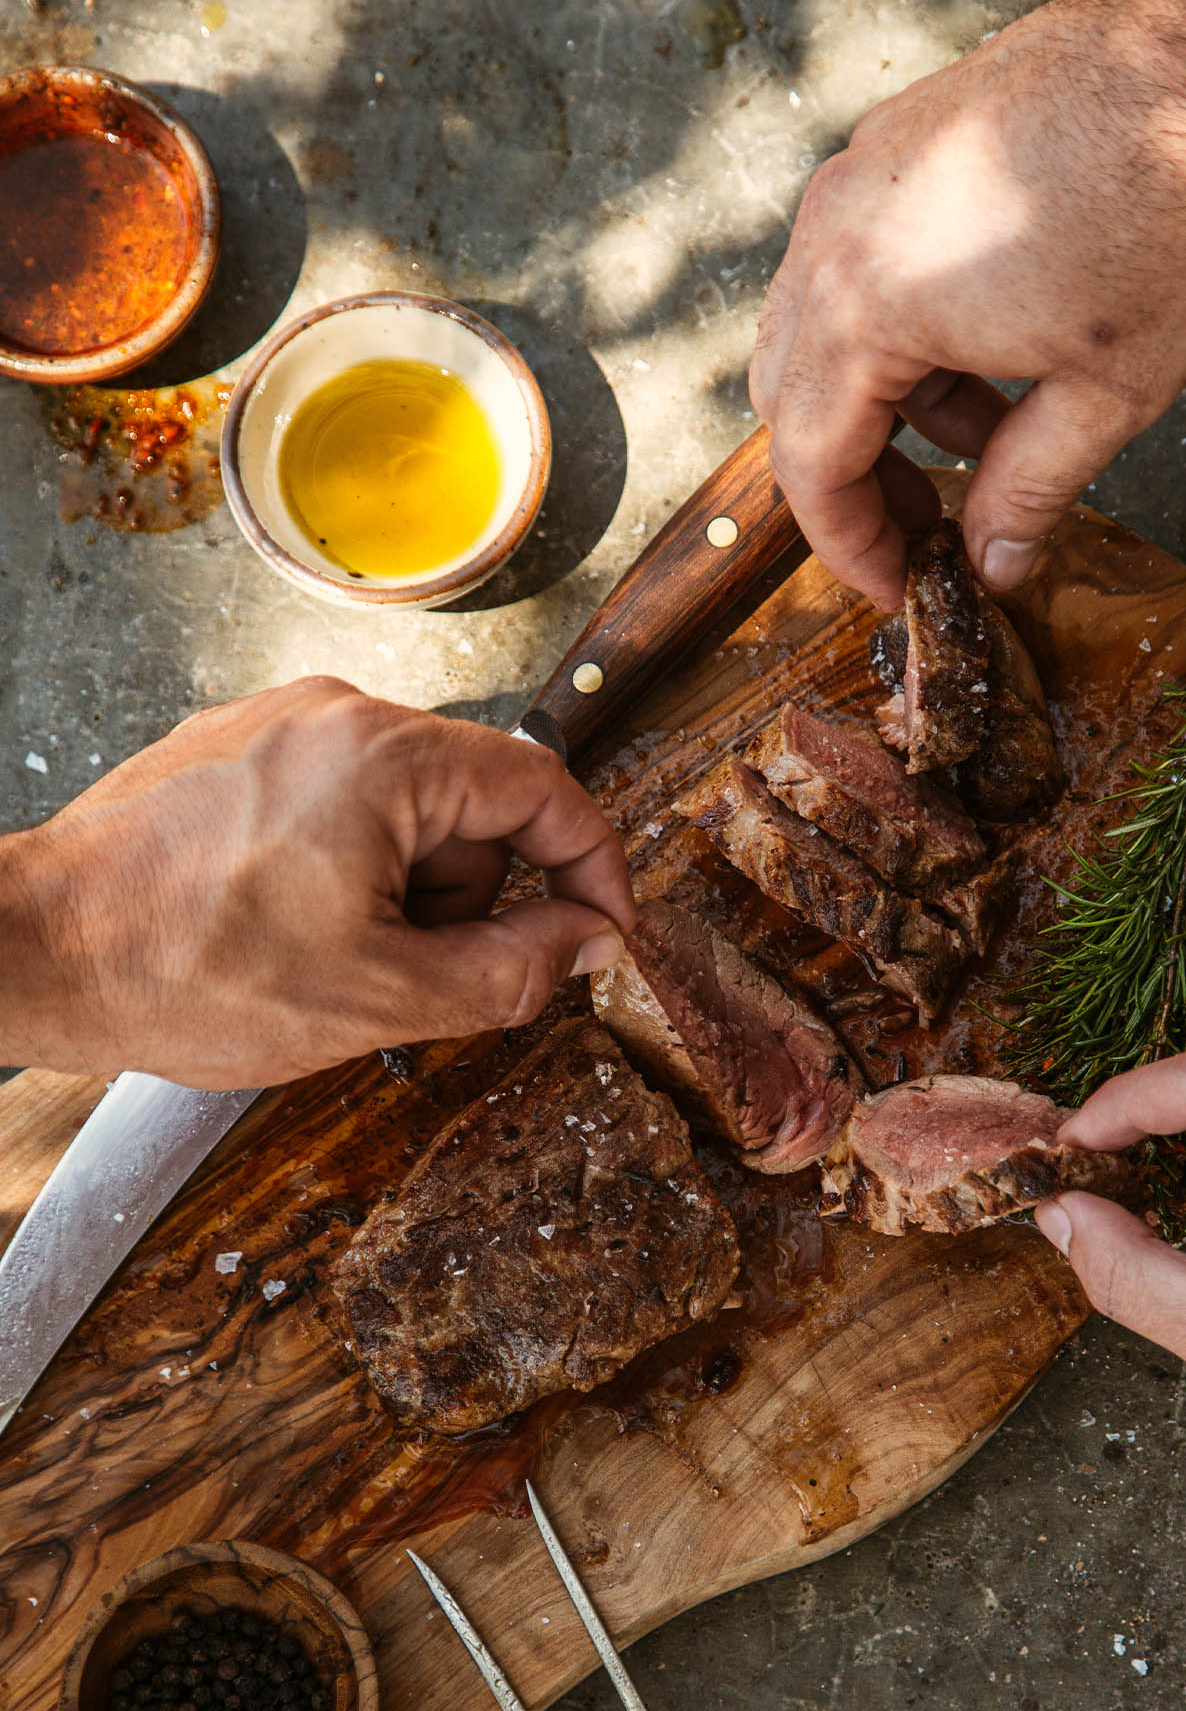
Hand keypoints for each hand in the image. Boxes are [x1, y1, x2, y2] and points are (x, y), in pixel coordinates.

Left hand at [0, 678, 634, 1088]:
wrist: (31, 949)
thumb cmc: (182, 968)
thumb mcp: (381, 999)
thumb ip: (511, 970)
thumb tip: (586, 942)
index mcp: (386, 755)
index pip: (546, 788)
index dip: (592, 867)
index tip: (603, 930)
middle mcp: (335, 712)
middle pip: (474, 801)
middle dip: (473, 899)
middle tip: (425, 974)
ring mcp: (279, 724)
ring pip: (407, 808)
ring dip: (407, 891)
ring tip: (337, 958)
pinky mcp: (236, 751)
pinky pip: (340, 804)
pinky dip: (350, 871)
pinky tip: (292, 931)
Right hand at [751, 0, 1185, 607]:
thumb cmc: (1168, 204)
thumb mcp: (1109, 393)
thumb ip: (1031, 492)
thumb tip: (994, 562)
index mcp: (865, 311)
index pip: (812, 468)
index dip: (852, 546)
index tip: (898, 586)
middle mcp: (834, 239)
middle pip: (792, 401)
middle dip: (852, 481)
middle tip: (925, 530)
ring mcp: (859, 181)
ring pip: (817, 331)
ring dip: (880, 407)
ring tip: (983, 443)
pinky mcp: (896, 147)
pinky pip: (855, 266)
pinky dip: (896, 334)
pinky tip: (985, 357)